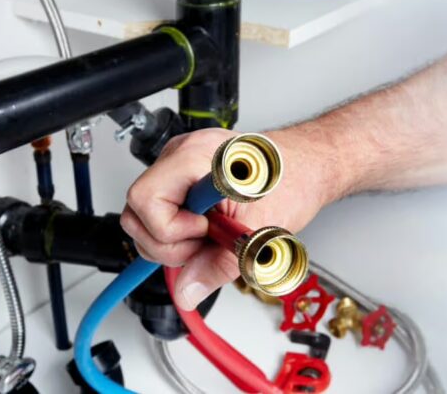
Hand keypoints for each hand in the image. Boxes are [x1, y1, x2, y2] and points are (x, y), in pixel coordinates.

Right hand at [120, 128, 334, 309]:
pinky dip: (179, 231)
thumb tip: (187, 291)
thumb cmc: (295, 182)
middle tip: (205, 240)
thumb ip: (219, 265)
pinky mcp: (181, 177)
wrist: (310, 166)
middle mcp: (180, 154)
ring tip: (208, 236)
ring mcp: (178, 164)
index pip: (145, 200)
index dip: (171, 229)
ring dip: (171, 239)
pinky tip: (206, 229)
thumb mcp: (261, 233)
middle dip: (167, 241)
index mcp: (198, 157)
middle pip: (137, 211)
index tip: (204, 232)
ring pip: (142, 216)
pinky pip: (160, 212)